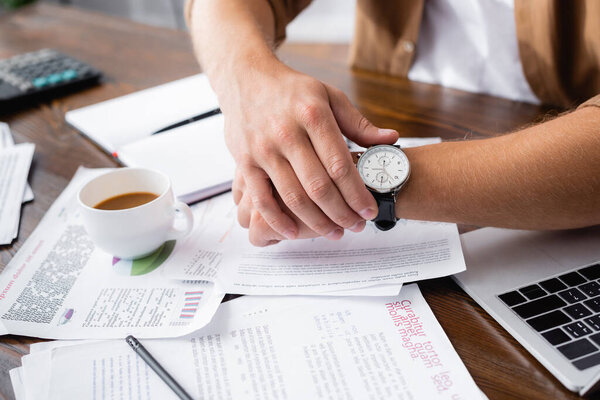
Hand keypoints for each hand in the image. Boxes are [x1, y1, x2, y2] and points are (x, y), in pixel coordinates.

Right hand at [220, 61, 397, 241]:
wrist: (245, 77)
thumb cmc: (291, 90)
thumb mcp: (329, 96)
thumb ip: (358, 123)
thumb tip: (390, 139)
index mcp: (313, 115)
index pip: (340, 165)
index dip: (357, 193)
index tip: (369, 210)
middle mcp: (287, 133)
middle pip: (319, 186)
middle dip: (341, 213)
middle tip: (356, 226)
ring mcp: (263, 149)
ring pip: (293, 197)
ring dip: (316, 222)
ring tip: (334, 232)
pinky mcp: (244, 162)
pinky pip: (261, 199)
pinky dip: (277, 220)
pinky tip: (293, 232)